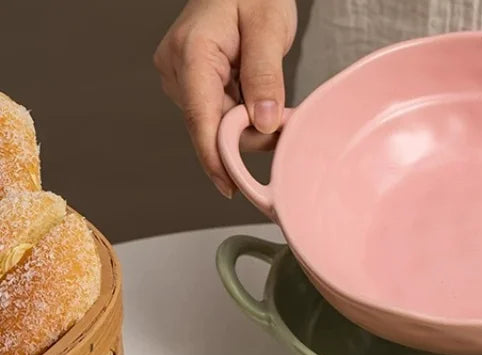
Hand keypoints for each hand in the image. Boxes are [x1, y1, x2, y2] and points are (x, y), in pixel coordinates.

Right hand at [154, 0, 296, 197]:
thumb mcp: (268, 26)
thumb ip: (266, 75)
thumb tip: (264, 121)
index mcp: (192, 51)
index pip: (199, 116)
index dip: (215, 156)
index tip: (229, 186)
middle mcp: (178, 69)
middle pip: (213, 127)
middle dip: (251, 133)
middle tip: (287, 119)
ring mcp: (183, 80)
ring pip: (219, 126)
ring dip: (251, 124)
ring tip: (274, 99)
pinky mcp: (193, 86)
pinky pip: (221, 117)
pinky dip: (245, 117)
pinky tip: (260, 100)